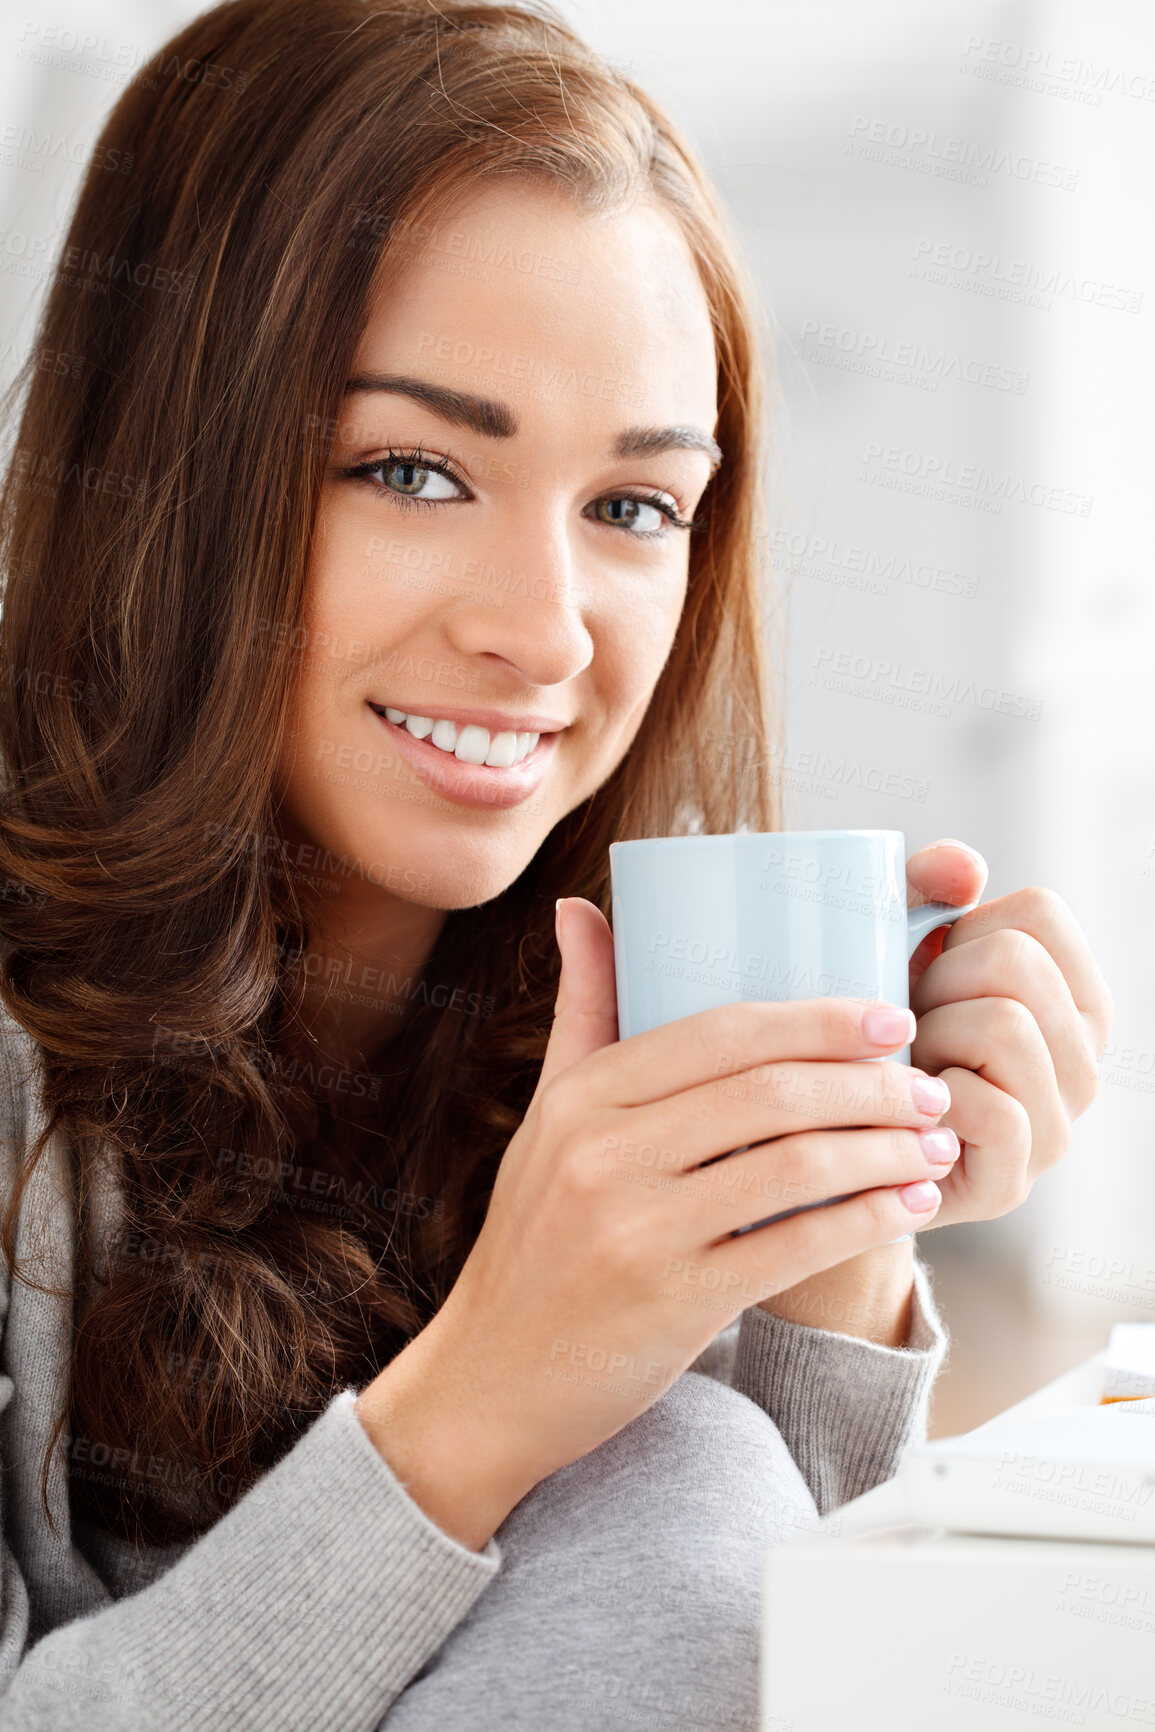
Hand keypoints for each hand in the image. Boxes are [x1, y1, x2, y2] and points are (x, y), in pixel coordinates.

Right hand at [356, 897, 952, 1547]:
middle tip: (929, 1086)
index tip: (891, 1018)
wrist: (492, 1376)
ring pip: (794, 1166)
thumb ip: (582, 1012)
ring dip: (884, 1149)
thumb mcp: (547, 1117)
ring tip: (935, 1142)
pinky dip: (866, 1220)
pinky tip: (908, 1206)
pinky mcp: (673, 1302)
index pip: (723, 1032)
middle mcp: (604, 1155)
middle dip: (870, 1083)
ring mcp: (637, 1231)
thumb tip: (578, 909)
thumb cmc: (534, 1237)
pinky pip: (794, 1247)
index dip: (820, 1019)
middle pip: (770, 1093)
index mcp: (583, 1096)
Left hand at [906, 839, 1113, 1225]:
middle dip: (939, 981)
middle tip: (910, 1022)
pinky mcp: (1013, 1183)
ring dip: (931, 1036)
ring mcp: (1058, 1128)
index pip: (1041, 911)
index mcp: (1074, 997)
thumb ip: (926, 887)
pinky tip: (912, 1108)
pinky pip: (988, 1108)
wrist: (833, 1138)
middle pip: (1018, 964)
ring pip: (1005, 1026)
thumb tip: (963, 868)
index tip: (935, 967)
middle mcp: (1085, 1062)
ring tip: (910, 1063)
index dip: (966, 926)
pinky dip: (932, 1099)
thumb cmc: (878, 1033)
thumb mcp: (897, 946)